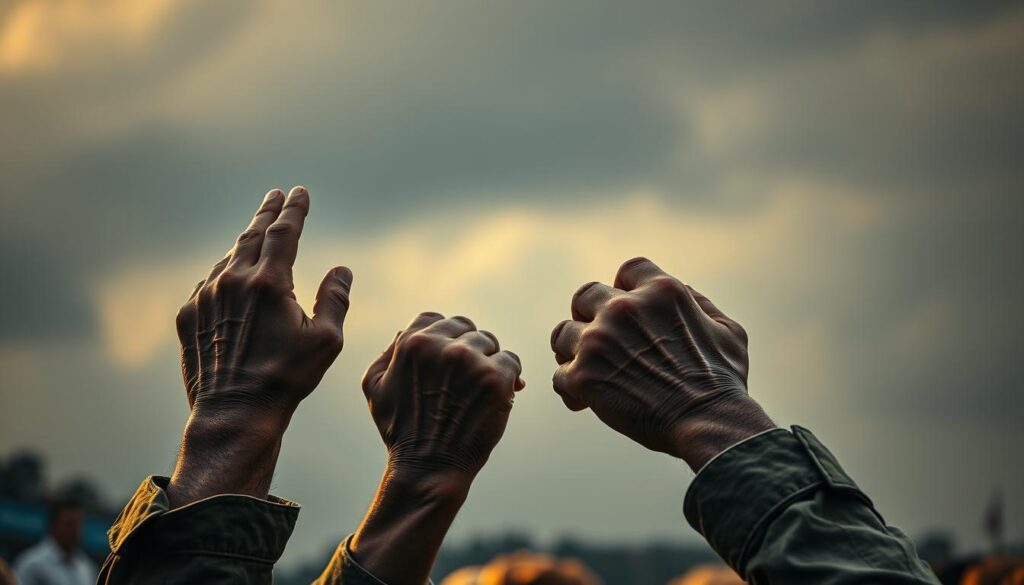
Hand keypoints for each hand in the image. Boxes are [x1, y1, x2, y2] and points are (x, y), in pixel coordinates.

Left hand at [168, 186, 352, 505]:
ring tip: (257, 240)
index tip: (300, 192)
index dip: (294, 209)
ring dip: (245, 246)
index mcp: (269, 282)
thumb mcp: (326, 341)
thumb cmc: (286, 379)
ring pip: (228, 259)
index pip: (284, 231)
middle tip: (276, 196)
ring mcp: (205, 297)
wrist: (234, 414)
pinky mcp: (188, 316)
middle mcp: (232, 281)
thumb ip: (336, 298)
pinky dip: (224, 275)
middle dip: (267, 212)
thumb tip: (341, 270)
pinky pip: (208, 284)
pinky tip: (232, 281)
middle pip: (252, 234)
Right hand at [351, 312, 523, 584]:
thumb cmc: (401, 431)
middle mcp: (443, 347)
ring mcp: (471, 362)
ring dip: (488, 361)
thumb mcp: (376, 387)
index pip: (436, 318)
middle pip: (467, 327)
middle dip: (468, 347)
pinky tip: (498, 395)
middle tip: (466, 375)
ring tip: (480, 388)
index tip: (447, 359)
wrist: (429, 469)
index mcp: (413, 343)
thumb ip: (388, 353)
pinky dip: (509, 377)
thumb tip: (403, 333)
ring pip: (490, 342)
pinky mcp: (496, 379)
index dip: (443, 337)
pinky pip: (512, 362)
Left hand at [550, 257, 773, 469]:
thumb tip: (684, 290)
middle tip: (599, 339)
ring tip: (585, 369)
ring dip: (572, 350)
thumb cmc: (723, 382)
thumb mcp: (728, 332)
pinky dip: (571, 389)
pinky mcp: (582, 375)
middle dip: (589, 315)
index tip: (626, 306)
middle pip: (585, 295)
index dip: (625, 287)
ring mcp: (598, 340)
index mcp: (661, 291)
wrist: (708, 423)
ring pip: (562, 333)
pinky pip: (559, 376)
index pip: (628, 270)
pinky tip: (584, 401)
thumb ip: (701, 304)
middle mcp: (624, 309)